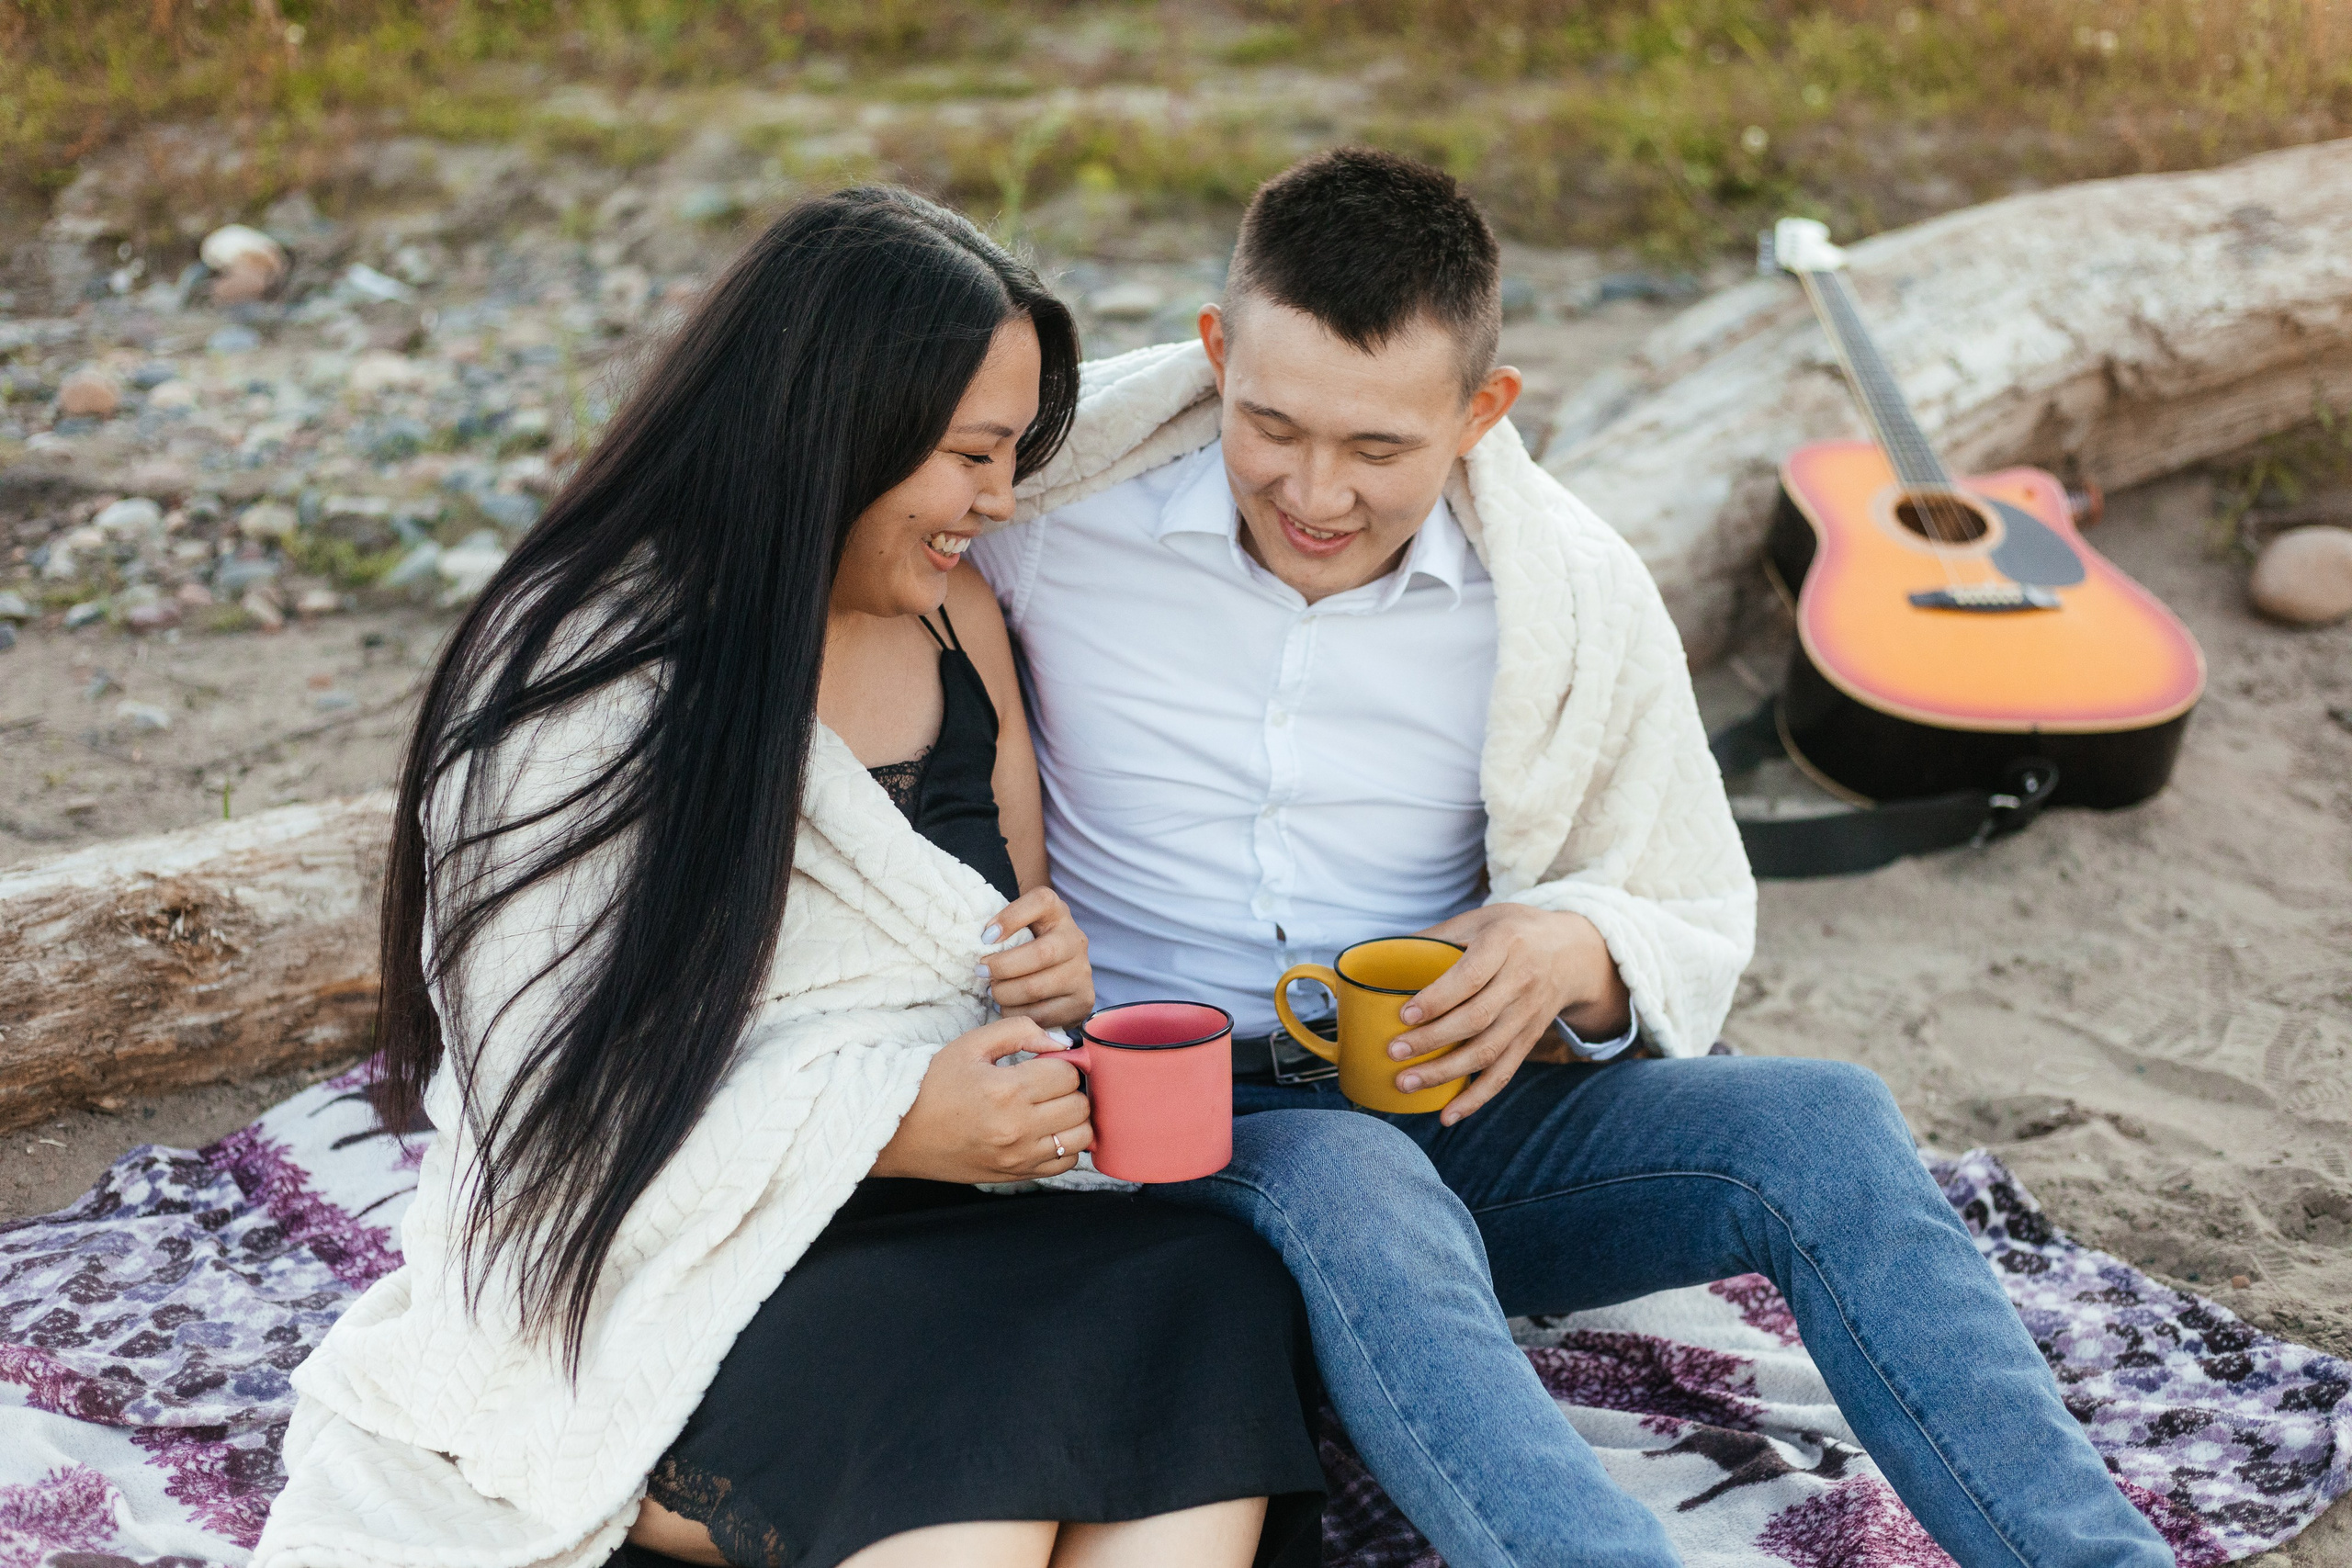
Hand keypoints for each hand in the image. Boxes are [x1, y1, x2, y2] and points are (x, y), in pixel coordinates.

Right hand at [870, 1017, 1093, 1183]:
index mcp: (1006, 1089)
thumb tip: (1062, 1042)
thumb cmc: (934, 1084)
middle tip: (1050, 1084)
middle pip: (1080, 1105)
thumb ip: (1020, 1031)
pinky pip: (1066, 1164)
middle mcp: (1017, 1127)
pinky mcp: (1016, 1175)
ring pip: (1081, 1137)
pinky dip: (1066, 1147)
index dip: (1062, 1063)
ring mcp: (1018, 1157)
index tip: (1046, 1064)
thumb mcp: (971, 1044)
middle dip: (1071, 1089)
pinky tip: (1046, 1132)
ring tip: (1052, 1108)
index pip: (1068, 1074)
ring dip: (1074, 1119)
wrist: (900, 1132)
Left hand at [978, 885, 1093, 1029]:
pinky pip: (1042, 1014)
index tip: (985, 937)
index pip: (1041, 902)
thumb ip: (1000, 928)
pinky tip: (1008, 1007)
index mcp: (1058, 912)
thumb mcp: (1017, 926)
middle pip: (1041, 953)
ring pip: (1037, 988)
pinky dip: (1016, 1014)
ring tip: (993, 991)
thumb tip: (982, 942)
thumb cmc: (1026, 945)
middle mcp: (1076, 940)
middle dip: (1003, 967)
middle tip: (981, 972)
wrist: (1058, 973)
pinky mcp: (1083, 1000)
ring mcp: (1083, 972)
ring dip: (1005, 994)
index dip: (1011, 918)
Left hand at [1383, 905, 1630, 1125]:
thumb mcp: (1480, 919)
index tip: (1404, 1014)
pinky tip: (1447, 1114)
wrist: (1573, 952)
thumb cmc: (1513, 931)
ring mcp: (1527, 1014)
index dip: (1437, 999)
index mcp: (1505, 944)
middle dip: (1432, 1040)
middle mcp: (1521, 981)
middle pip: (1476, 1019)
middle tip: (1394, 1052)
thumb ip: (1435, 935)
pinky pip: (1504, 1073)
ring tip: (1407, 1083)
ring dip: (1446, 1072)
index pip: (1471, 977)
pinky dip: (1476, 1098)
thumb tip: (1381, 952)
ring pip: (1488, 1051)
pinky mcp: (1529, 1040)